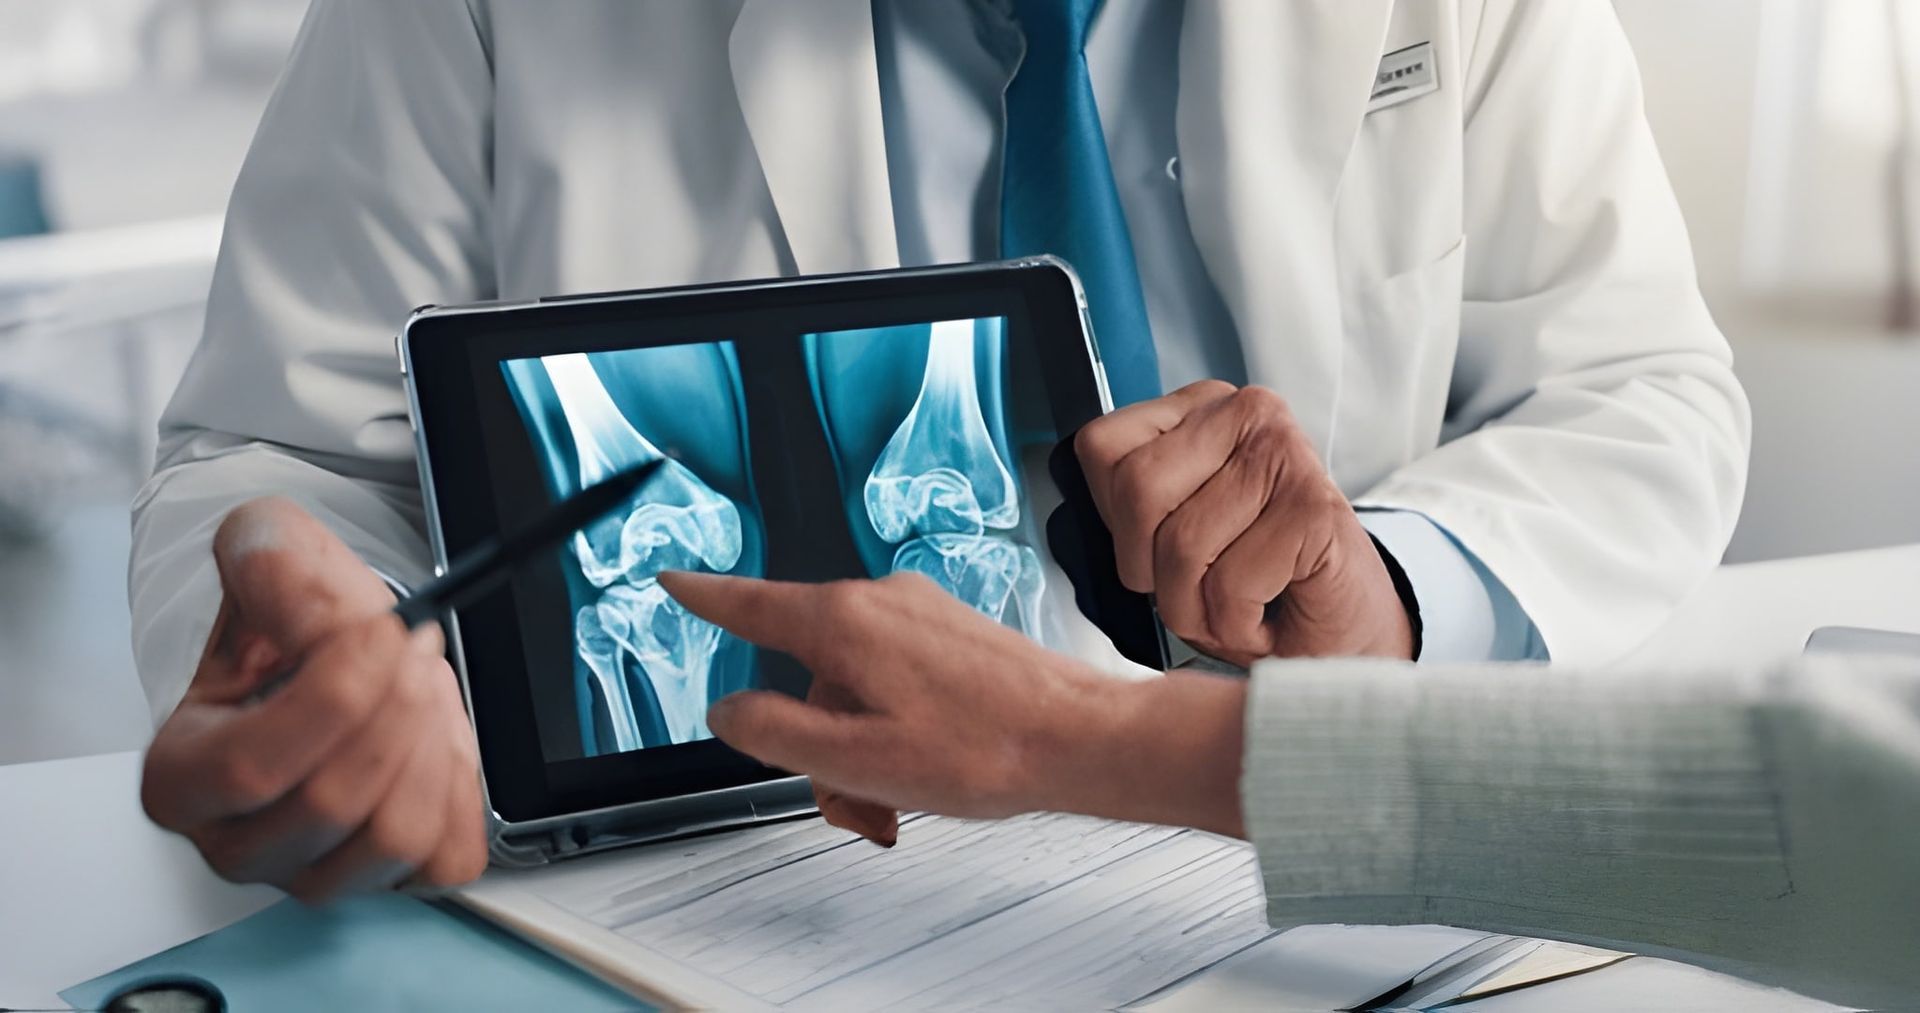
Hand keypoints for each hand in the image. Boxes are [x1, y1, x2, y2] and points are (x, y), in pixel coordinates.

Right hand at [141, 498, 488, 902]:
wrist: (336, 651)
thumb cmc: (292, 624)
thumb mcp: (269, 563)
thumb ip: (272, 564)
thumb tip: (311, 601)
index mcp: (182, 776)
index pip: (254, 768)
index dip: (335, 697)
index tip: (384, 632)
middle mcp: (238, 841)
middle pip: (333, 802)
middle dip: (394, 709)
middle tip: (414, 646)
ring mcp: (313, 872)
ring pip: (395, 836)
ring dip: (431, 744)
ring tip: (423, 686)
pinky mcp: (387, 880)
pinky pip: (446, 858)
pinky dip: (460, 789)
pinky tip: (437, 740)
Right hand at [661, 571, 1246, 843]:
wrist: (1080, 738)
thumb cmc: (984, 748)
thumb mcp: (853, 757)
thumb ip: (773, 731)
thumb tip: (730, 709)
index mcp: (844, 623)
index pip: (750, 604)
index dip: (706, 597)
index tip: (675, 581)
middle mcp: (879, 602)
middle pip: (806, 672)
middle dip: (816, 740)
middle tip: (854, 798)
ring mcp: (919, 615)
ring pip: (852, 686)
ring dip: (859, 747)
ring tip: (900, 797)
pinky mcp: (951, 634)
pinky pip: (893, 681)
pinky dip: (894, 730)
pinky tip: (925, 772)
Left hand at [1074, 380, 1413, 665]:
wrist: (1342, 639)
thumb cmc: (1258, 590)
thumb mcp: (1171, 536)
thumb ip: (1129, 509)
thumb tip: (1074, 506)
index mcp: (1200, 412)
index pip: (1102, 448)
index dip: (1118, 523)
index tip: (1160, 548)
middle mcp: (1247, 414)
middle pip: (1137, 492)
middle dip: (1154, 573)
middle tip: (1196, 591)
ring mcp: (1286, 454)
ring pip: (1180, 548)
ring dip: (1199, 610)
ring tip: (1237, 607)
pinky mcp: (1315, 507)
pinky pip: (1229, 585)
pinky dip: (1239, 625)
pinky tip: (1270, 614)